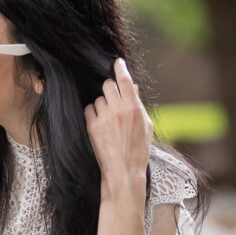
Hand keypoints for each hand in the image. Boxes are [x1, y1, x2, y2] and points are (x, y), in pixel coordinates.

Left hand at [84, 57, 152, 192]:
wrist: (124, 171)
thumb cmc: (139, 150)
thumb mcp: (146, 126)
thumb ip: (139, 104)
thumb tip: (133, 87)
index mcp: (133, 108)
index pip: (125, 80)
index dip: (120, 68)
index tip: (118, 62)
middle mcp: (118, 110)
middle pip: (108, 85)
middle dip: (111, 89)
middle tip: (115, 99)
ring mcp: (104, 118)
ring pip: (99, 98)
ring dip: (103, 104)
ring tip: (110, 119)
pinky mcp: (92, 127)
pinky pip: (89, 109)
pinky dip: (94, 114)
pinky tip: (101, 124)